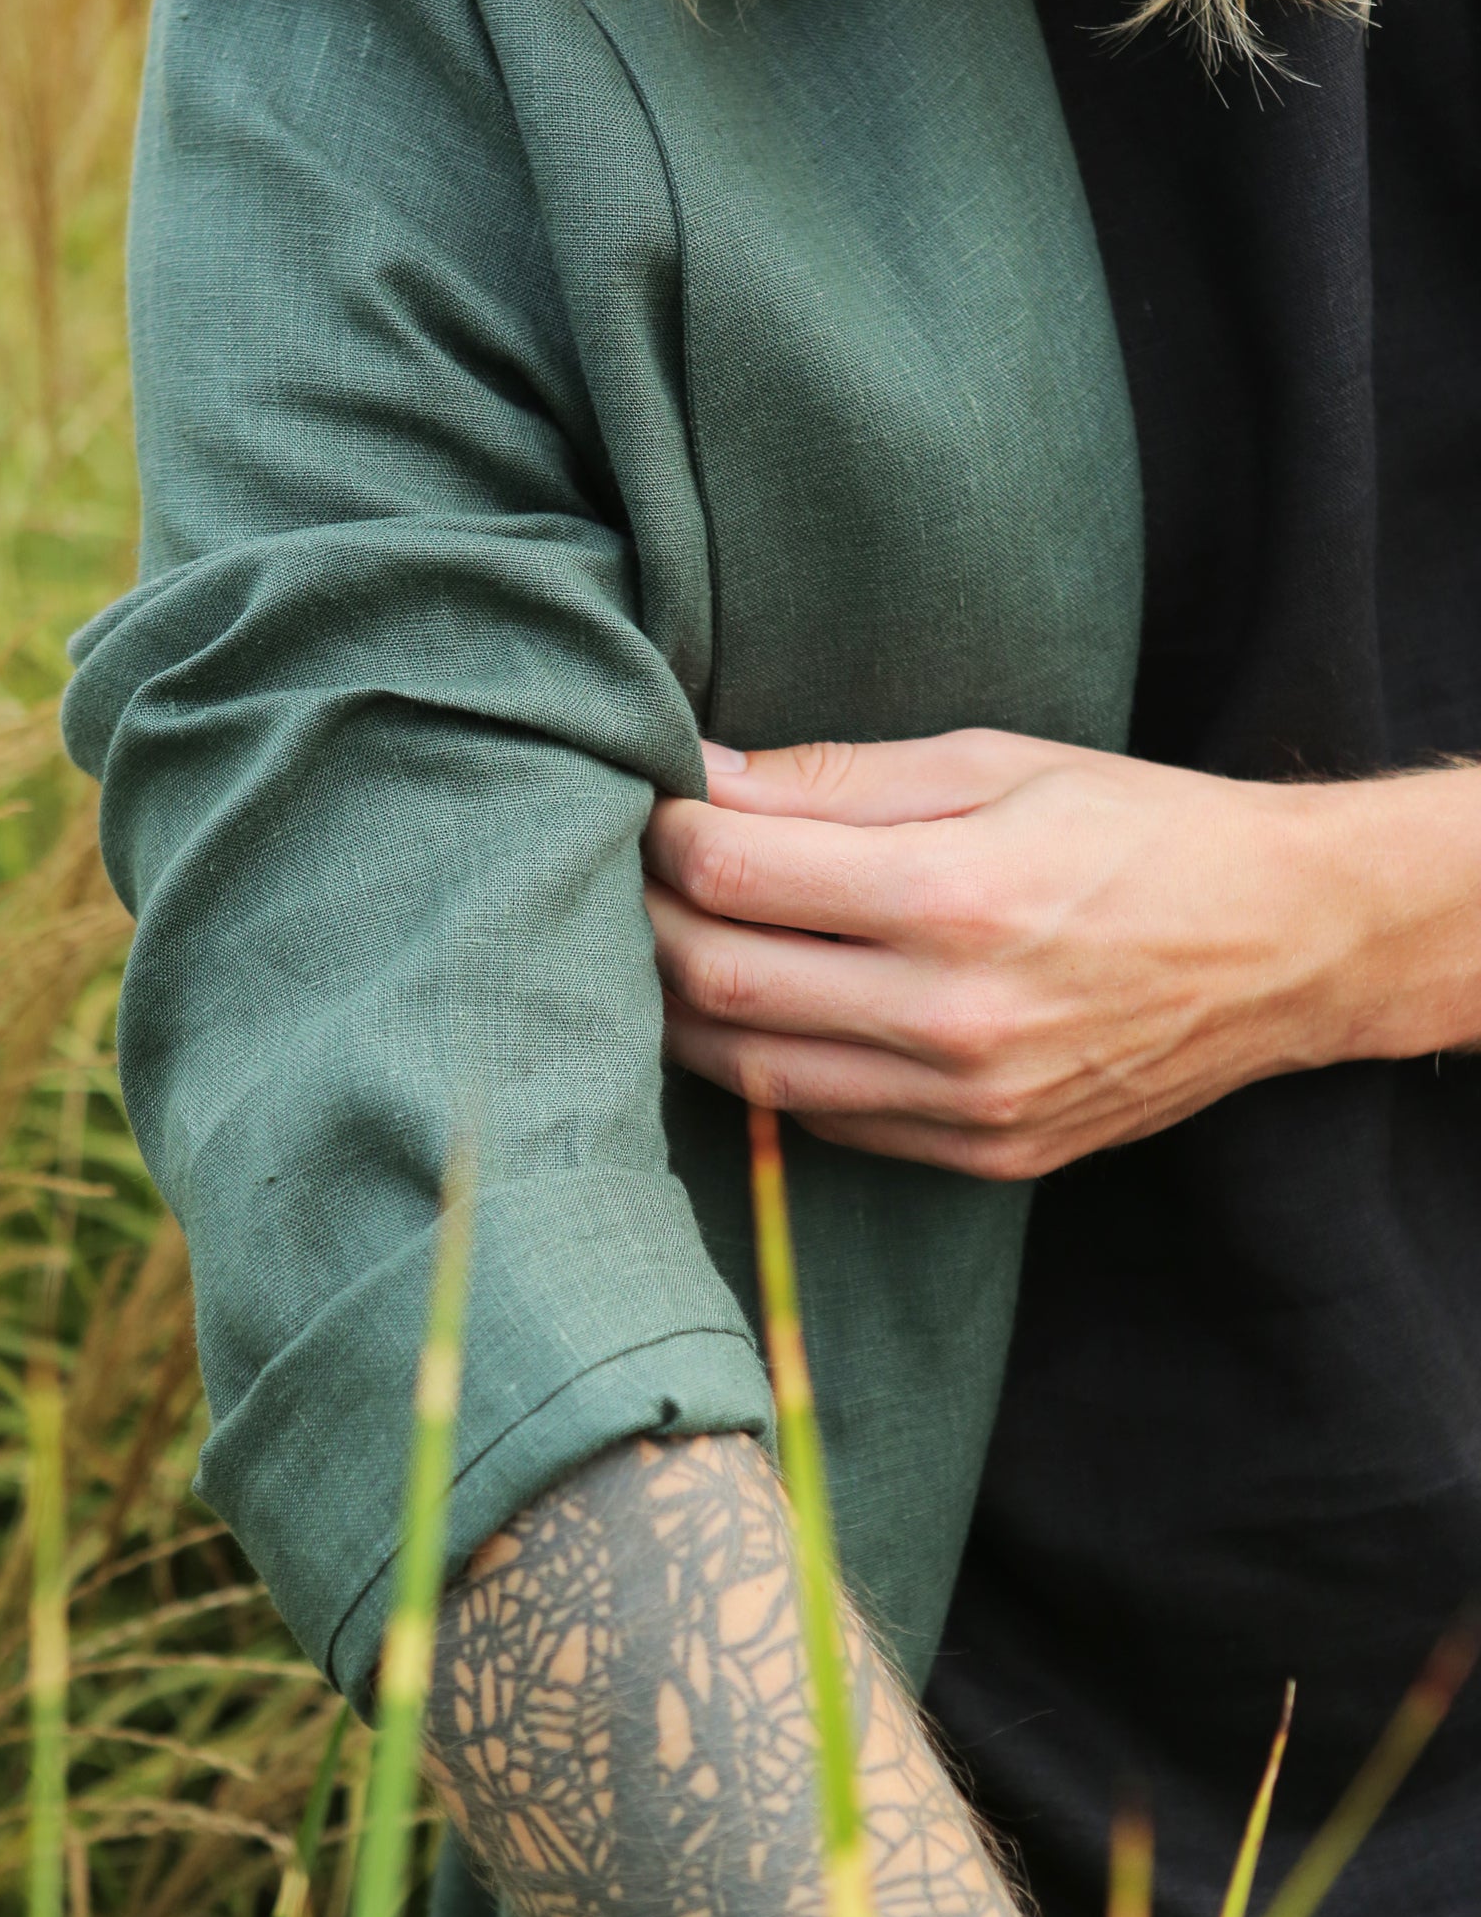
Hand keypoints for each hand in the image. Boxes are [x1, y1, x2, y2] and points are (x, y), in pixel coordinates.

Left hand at [643, 729, 1480, 1179]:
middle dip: (646, 921)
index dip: (663, 833)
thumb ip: (837, 779)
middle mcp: (952, 1014)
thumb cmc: (1139, 830)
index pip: (731, 871)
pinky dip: (765, 1063)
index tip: (651, 802)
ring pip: (748, 1070)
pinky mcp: (982, 1154)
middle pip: (716, 980)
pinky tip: (756, 1010)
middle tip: (634, 875)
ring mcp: (966, 1102)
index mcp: (954, 894)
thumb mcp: (996, 762)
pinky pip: (821, 1119)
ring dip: (682, 1008)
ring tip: (669, 945)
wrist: (1284, 944)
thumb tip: (702, 777)